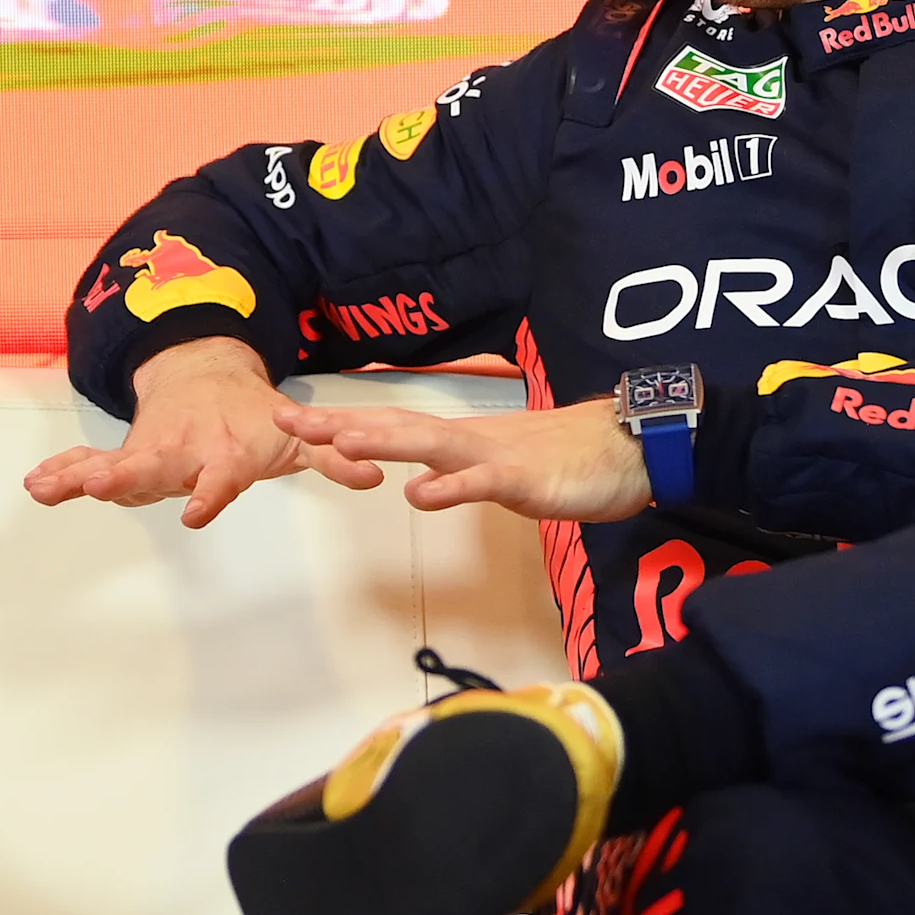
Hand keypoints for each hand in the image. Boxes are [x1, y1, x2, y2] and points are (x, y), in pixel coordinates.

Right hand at [21, 337, 384, 527]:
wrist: (207, 375)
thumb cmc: (254, 418)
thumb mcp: (296, 437)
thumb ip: (333, 459)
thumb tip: (376, 475)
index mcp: (222, 453)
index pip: (218, 478)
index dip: (208, 493)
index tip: (195, 513)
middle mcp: (179, 453)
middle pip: (151, 469)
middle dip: (123, 479)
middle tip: (97, 486)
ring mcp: (148, 453)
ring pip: (110, 465)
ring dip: (77, 475)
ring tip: (44, 487)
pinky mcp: (124, 456)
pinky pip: (87, 465)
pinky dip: (62, 473)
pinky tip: (34, 484)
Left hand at [274, 397, 655, 522]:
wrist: (629, 449)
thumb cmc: (564, 460)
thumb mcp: (498, 470)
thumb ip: (458, 474)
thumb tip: (418, 484)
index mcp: (457, 439)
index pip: (388, 424)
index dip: (339, 422)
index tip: (290, 418)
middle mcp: (466, 439)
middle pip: (393, 426)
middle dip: (338, 424)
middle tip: (285, 418)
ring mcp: (494, 456)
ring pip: (430, 446)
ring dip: (383, 442)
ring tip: (338, 442)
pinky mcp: (524, 480)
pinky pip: (483, 484)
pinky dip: (451, 489)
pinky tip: (420, 497)